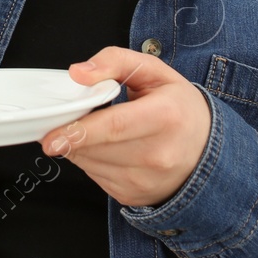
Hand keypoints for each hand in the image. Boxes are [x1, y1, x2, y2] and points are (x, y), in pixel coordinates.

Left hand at [37, 46, 212, 208]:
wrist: (207, 151)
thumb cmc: (178, 107)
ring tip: (101, 130)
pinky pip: (95, 176)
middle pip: (96, 147)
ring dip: (81, 145)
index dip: (79, 131)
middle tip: (70, 117)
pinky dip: (91, 159)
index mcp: (166, 117)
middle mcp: (159, 155)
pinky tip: (109, 147)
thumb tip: (79, 73)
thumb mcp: (154, 71)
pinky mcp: (133, 196)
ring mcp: (146, 181)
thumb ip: (114, 61)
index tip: (51, 136)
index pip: (114, 127)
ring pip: (90, 163)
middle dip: (73, 133)